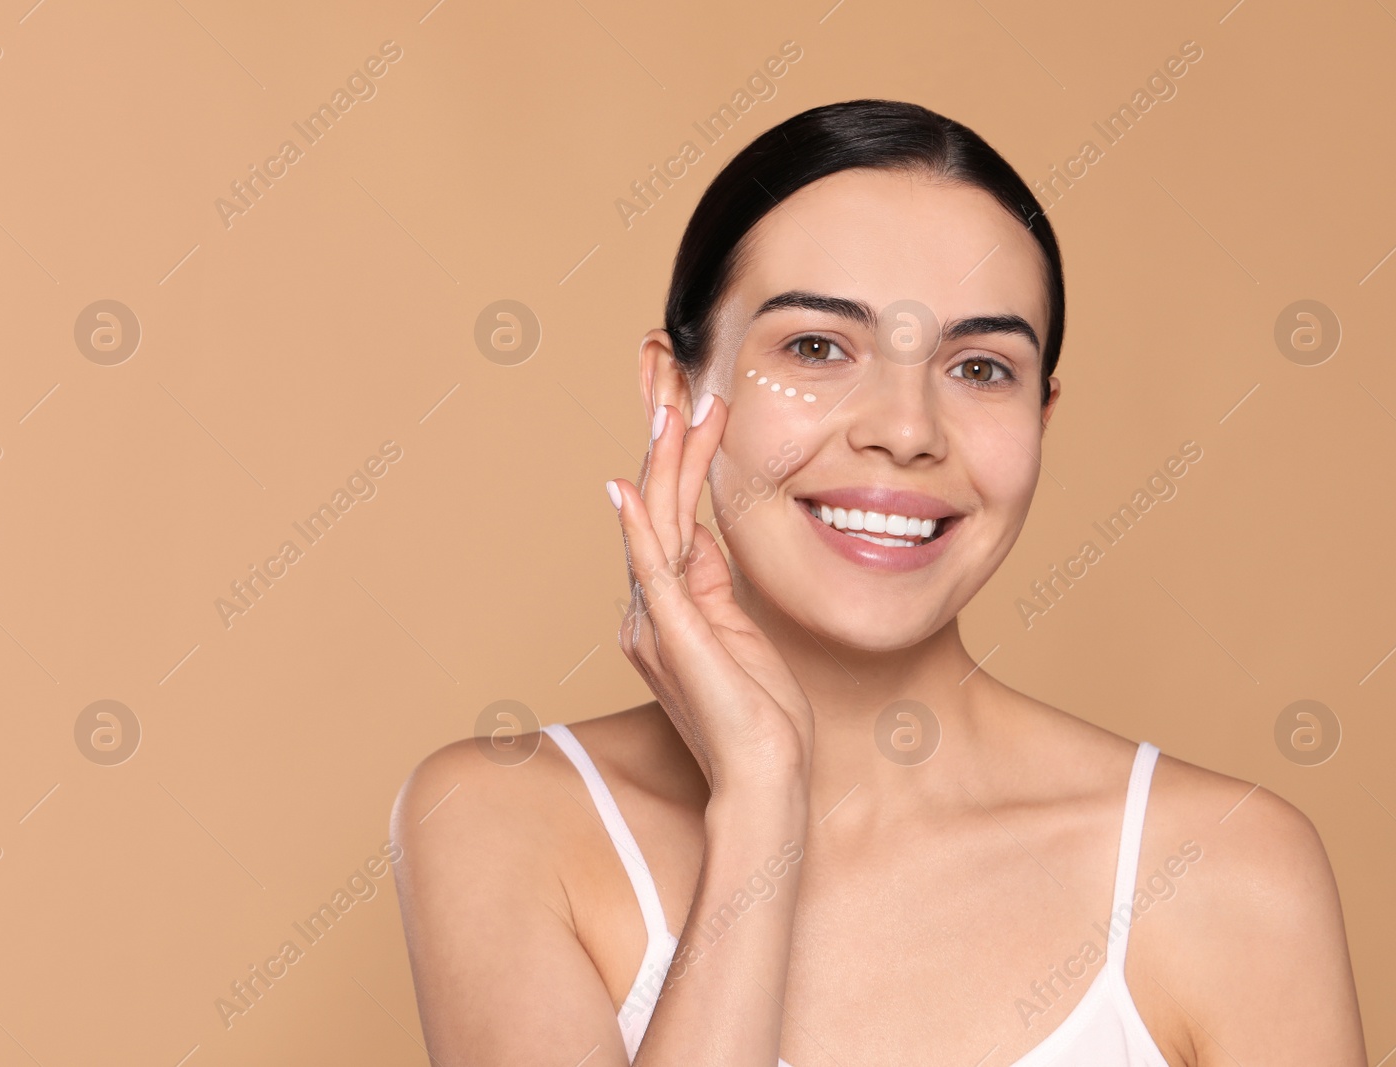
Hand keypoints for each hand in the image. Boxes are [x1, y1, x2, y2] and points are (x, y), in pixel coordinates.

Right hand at [607, 395, 813, 795]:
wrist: (763, 778)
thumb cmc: (760, 716)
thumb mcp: (739, 633)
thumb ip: (711, 585)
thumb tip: (702, 538)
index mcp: (665, 606)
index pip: (668, 512)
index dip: (675, 453)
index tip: (687, 399)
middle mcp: (649, 609)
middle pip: (654, 504)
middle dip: (663, 436)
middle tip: (669, 373)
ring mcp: (656, 621)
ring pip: (655, 523)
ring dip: (665, 460)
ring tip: (673, 405)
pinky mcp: (672, 636)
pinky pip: (652, 570)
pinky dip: (640, 526)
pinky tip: (632, 487)